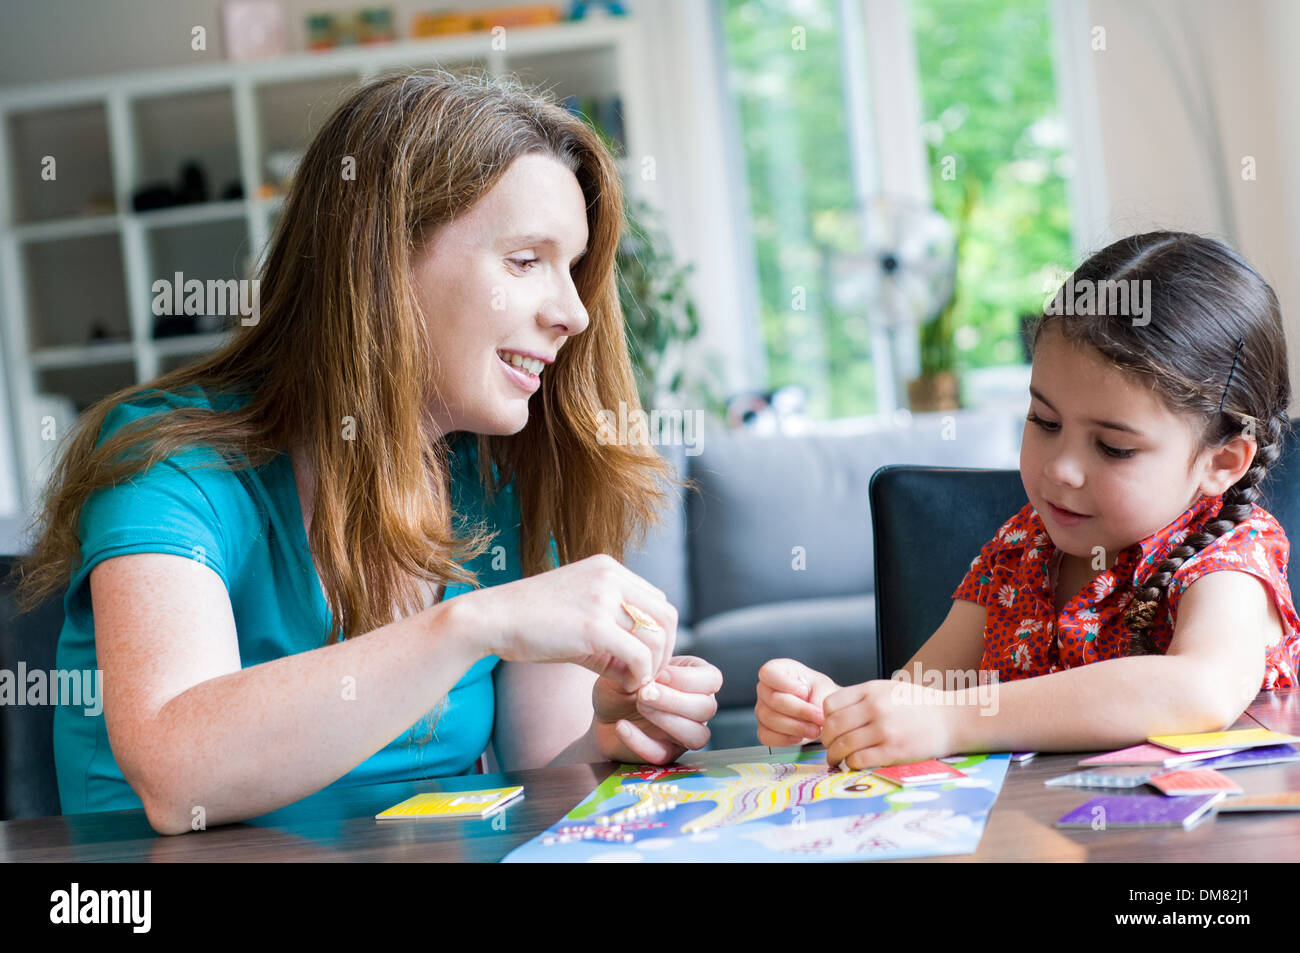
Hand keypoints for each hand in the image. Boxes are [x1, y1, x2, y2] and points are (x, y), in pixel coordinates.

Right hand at [460, 553, 676, 691]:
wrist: (490, 619)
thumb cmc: (530, 622)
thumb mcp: (579, 616)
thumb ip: (612, 632)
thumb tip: (641, 666)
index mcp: (608, 568)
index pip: (657, 600)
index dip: (658, 633)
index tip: (644, 658)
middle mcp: (611, 576)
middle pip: (666, 616)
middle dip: (664, 650)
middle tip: (648, 674)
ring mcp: (603, 598)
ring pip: (656, 636)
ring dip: (652, 666)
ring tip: (634, 681)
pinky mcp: (595, 626)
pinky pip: (638, 656)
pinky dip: (640, 675)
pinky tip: (625, 685)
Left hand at [593, 656, 722, 763]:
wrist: (603, 714)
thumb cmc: (622, 686)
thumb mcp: (628, 669)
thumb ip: (643, 666)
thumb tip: (655, 672)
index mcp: (695, 679)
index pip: (711, 679)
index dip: (688, 678)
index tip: (659, 674)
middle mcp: (696, 707)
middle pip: (707, 708)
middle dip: (675, 700)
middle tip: (644, 693)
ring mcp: (684, 733)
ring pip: (697, 735)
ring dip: (667, 721)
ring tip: (639, 707)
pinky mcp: (666, 753)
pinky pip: (663, 754)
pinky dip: (641, 742)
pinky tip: (622, 726)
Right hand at [755, 658, 838, 745]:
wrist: (821, 712)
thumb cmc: (819, 694)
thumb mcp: (825, 688)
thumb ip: (820, 696)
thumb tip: (815, 710)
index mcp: (778, 670)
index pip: (768, 673)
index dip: (785, 684)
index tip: (804, 692)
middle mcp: (765, 689)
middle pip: (773, 699)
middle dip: (799, 710)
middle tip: (818, 716)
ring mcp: (762, 709)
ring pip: (770, 719)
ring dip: (796, 727)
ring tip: (815, 729)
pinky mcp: (764, 728)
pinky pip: (766, 736)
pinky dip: (785, 739)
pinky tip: (800, 736)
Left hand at [822, 679, 956, 768]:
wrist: (953, 719)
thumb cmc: (920, 705)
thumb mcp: (889, 689)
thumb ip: (863, 698)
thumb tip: (834, 713)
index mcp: (871, 690)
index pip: (830, 704)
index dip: (824, 718)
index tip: (829, 727)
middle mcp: (874, 708)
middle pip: (832, 726)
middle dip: (826, 740)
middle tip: (829, 747)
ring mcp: (884, 730)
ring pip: (842, 745)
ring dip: (834, 756)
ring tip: (835, 760)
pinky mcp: (893, 751)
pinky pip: (859, 760)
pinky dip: (850, 764)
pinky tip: (853, 764)